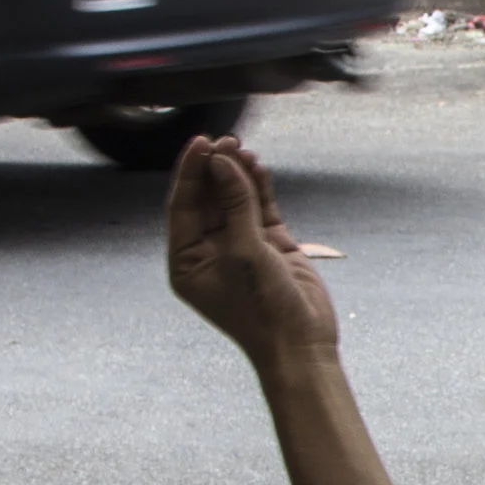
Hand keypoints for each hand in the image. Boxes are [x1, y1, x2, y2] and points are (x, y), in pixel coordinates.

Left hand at [166, 136, 338, 376]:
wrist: (301, 343)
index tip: (202, 143)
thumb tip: (224, 163)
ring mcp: (241, 247)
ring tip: (244, 150)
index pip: (183, 206)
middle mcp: (210, 251)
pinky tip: (260, 168)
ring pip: (235, 201)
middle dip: (216, 170)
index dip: (191, 173)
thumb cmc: (262, 308)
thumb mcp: (244, 252)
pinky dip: (260, 189)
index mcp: (187, 260)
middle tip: (227, 141)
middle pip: (207, 199)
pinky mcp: (271, 246)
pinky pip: (260, 210)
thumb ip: (235, 205)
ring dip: (238, 175)